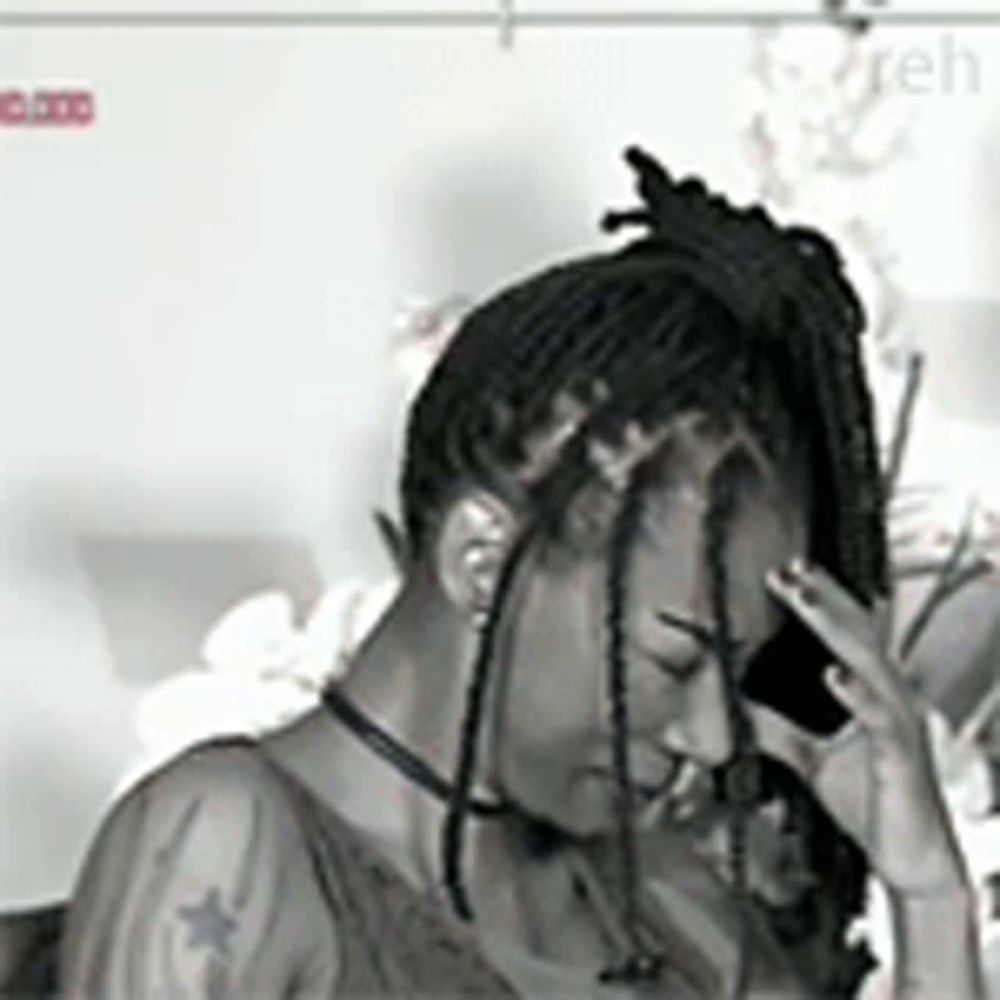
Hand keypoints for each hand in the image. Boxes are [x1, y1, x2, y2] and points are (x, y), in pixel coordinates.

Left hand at [751, 558, 968, 896]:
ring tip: (805, 599)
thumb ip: (777, 730)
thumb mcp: (811, 759)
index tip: (787, 573)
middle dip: (824, 599)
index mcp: (874, 694)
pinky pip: (881, 719)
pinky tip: (833, 674)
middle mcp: (892, 699)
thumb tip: (736, 708)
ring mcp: (901, 724)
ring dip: (835, 628)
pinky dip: (857, 694)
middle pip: (858, 635)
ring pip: (870, 663)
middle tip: (790, 569)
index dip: (820, 601)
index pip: (846, 636)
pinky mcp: (902, 757)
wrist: (911, 860)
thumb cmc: (871, 804)